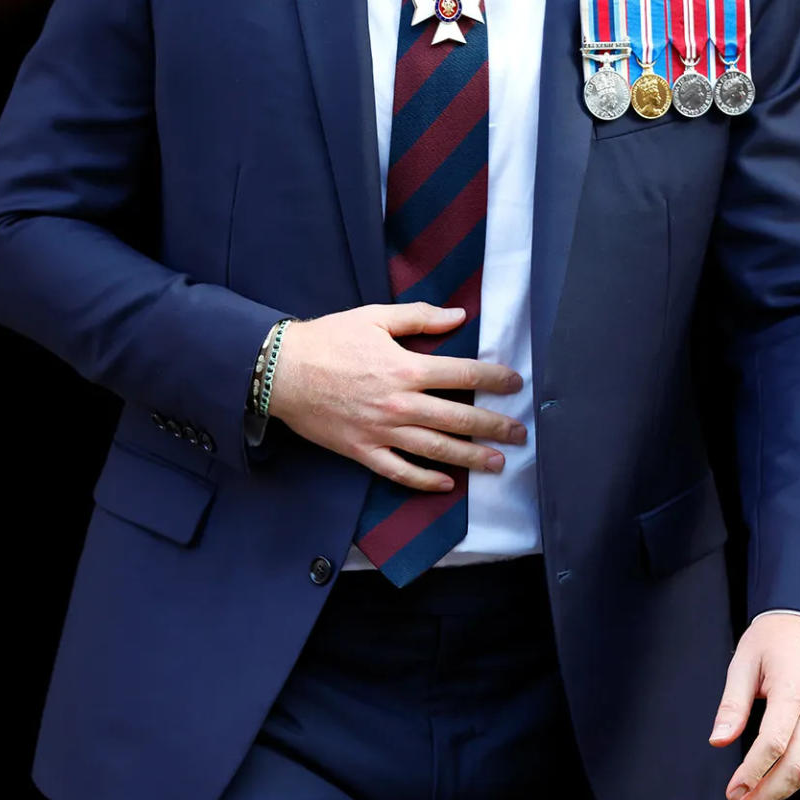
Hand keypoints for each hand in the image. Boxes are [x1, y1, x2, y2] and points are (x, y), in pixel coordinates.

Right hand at [268, 302, 526, 488]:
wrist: (280, 371)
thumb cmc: (328, 339)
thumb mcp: (375, 317)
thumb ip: (419, 317)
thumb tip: (458, 316)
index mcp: (406, 368)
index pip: (463, 374)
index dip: (494, 378)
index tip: (515, 383)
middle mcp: (400, 404)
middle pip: (459, 418)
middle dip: (494, 426)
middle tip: (519, 432)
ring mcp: (382, 432)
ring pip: (436, 450)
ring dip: (471, 458)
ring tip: (497, 463)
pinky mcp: (362, 451)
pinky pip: (399, 472)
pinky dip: (424, 481)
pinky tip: (445, 484)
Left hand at [709, 614, 799, 799]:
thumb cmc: (775, 636)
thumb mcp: (745, 659)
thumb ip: (733, 703)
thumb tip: (719, 740)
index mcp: (793, 690)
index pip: (773, 743)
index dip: (752, 772)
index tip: (732, 791)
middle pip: (795, 766)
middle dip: (766, 795)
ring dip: (781, 794)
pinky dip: (796, 779)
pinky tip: (774, 787)